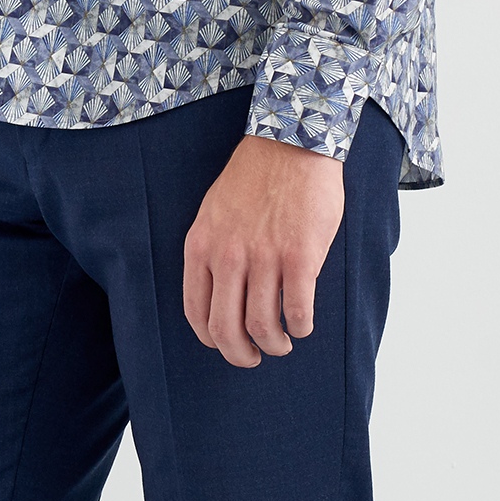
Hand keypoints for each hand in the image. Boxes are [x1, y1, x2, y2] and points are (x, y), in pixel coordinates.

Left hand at [182, 131, 344, 366]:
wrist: (290, 143)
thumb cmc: (254, 177)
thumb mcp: (213, 211)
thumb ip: (211, 251)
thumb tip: (218, 296)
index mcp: (202, 245)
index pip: (196, 312)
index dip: (212, 339)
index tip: (226, 344)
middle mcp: (228, 255)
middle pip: (226, 330)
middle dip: (240, 355)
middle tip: (254, 357)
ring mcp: (264, 257)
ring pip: (263, 327)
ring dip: (274, 345)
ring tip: (282, 342)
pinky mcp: (300, 257)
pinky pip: (298, 312)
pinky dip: (301, 328)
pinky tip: (303, 323)